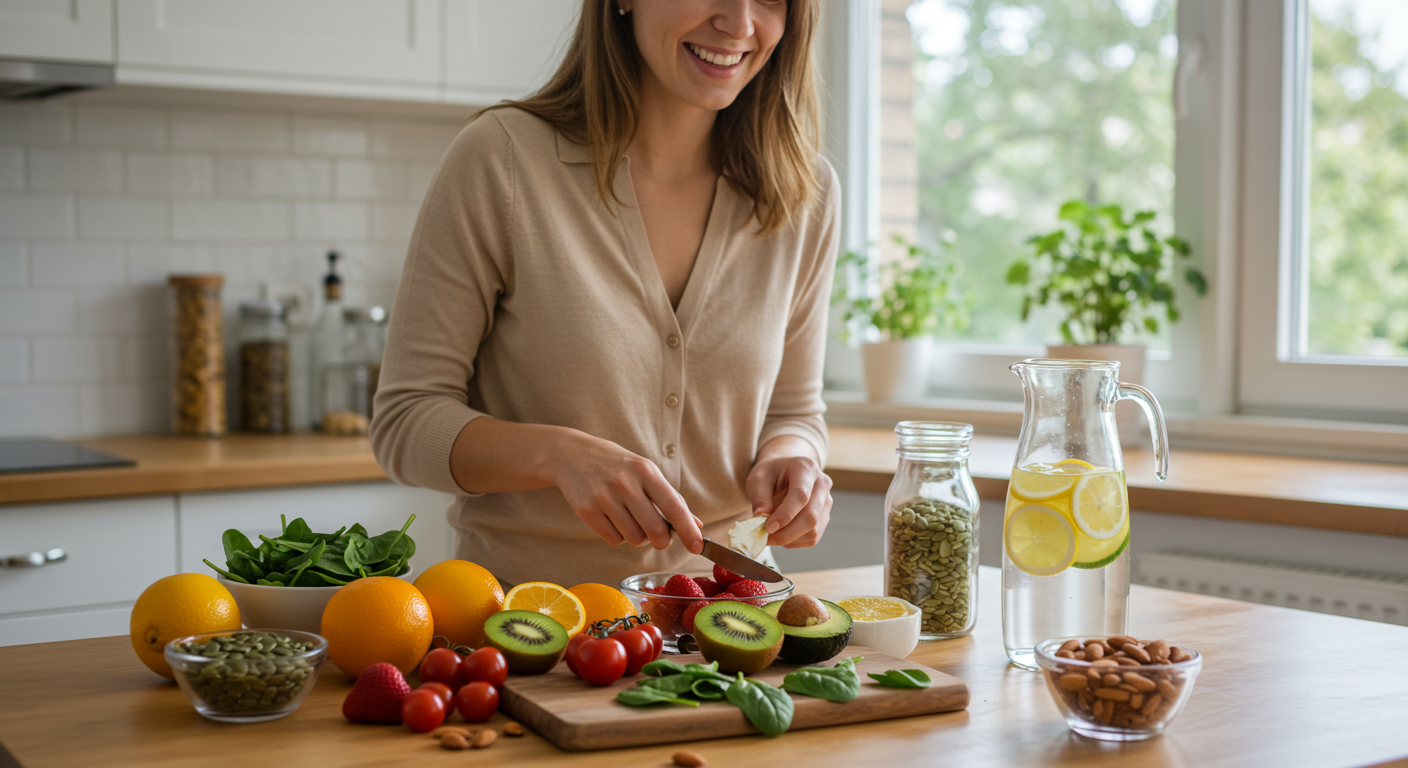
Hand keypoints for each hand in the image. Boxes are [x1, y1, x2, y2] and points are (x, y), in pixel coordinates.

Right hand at [550, 431, 702, 553]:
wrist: (571, 454)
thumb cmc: (616, 465)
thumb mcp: (645, 471)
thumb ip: (670, 498)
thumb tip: (696, 525)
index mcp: (645, 471)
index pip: (673, 506)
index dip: (688, 530)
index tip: (698, 547)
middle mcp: (625, 483)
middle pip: (655, 530)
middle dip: (662, 541)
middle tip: (660, 538)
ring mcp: (603, 497)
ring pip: (634, 538)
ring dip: (638, 537)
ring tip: (630, 519)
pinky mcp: (586, 510)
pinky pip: (614, 540)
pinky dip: (618, 536)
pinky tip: (612, 519)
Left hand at [745, 439, 832, 548]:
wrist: (784, 472)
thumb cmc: (770, 474)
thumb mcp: (758, 478)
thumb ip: (759, 497)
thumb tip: (760, 517)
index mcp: (806, 468)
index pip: (801, 495)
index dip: (785, 514)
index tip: (768, 528)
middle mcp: (822, 484)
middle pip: (810, 516)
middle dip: (786, 533)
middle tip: (765, 537)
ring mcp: (826, 502)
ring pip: (813, 530)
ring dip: (789, 539)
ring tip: (770, 535)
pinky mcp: (824, 517)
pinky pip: (812, 537)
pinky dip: (794, 541)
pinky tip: (781, 534)